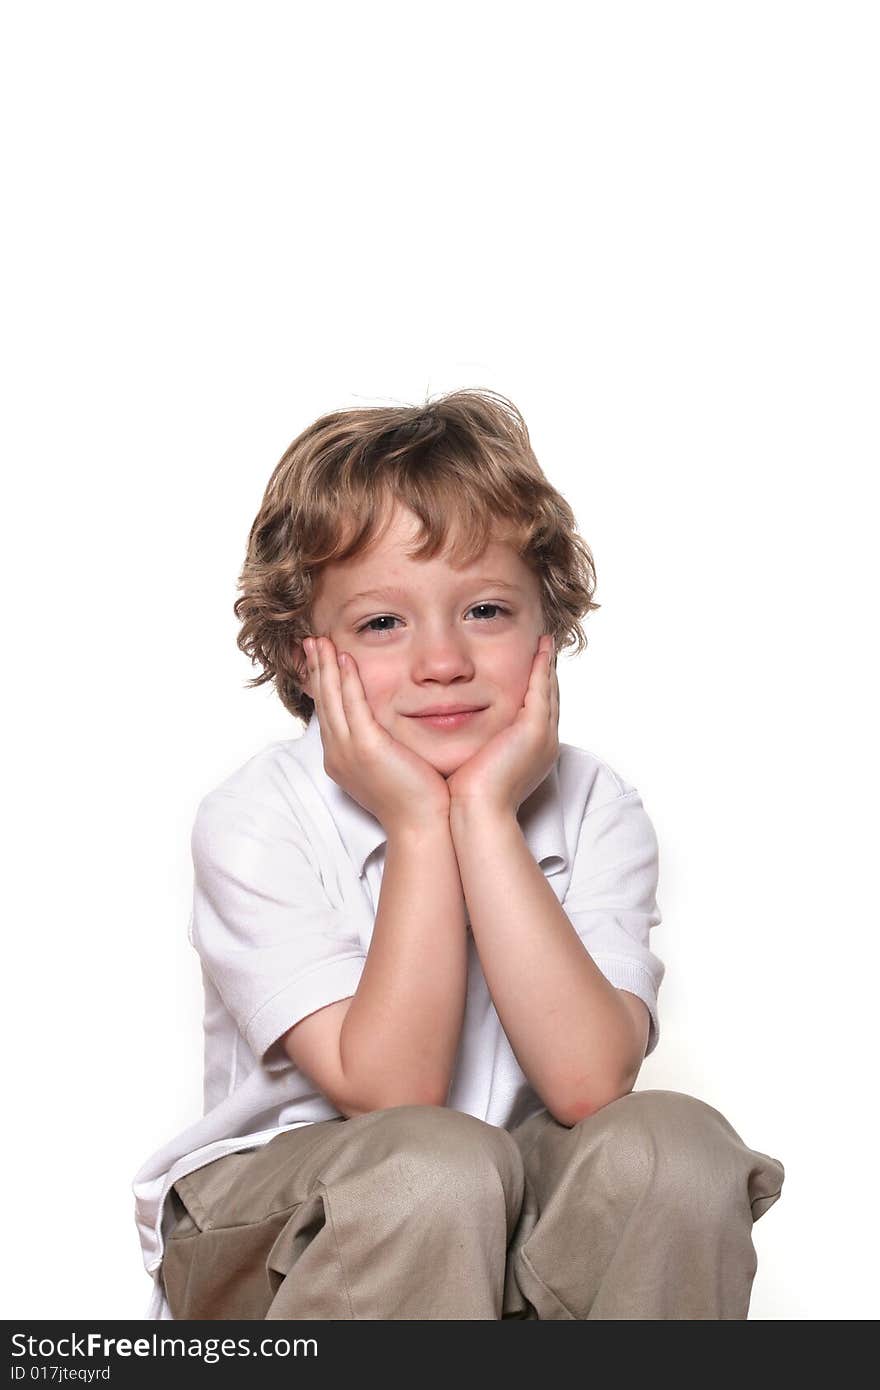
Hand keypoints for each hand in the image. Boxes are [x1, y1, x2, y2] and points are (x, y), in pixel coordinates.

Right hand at [304, 635, 451, 836]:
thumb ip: (385, 745)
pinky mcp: (365, 748)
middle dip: (316, 669)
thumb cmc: (416, 800)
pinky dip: (346, 680)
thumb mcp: (392, 767)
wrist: (422, 825)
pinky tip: (344, 658)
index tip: (321, 659)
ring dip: (325, 666)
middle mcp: (337, 754)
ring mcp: (347, 751)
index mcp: (341, 759)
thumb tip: (392, 731)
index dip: (323, 684)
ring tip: (320, 641)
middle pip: (322, 702)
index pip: (328, 713)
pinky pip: (352, 705)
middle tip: (311, 641)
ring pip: (331, 699)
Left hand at [446, 635, 559, 817]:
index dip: (535, 686)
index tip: (530, 665)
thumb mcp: (472, 763)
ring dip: (547, 664)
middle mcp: (543, 742)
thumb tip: (449, 730)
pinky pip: (542, 690)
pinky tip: (540, 648)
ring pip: (549, 690)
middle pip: (548, 697)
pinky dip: (542, 667)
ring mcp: (542, 736)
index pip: (536, 710)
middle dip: (546, 671)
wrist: (477, 814)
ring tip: (546, 641)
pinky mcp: (535, 730)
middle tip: (544, 645)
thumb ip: (471, 744)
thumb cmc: (466, 797)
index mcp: (530, 751)